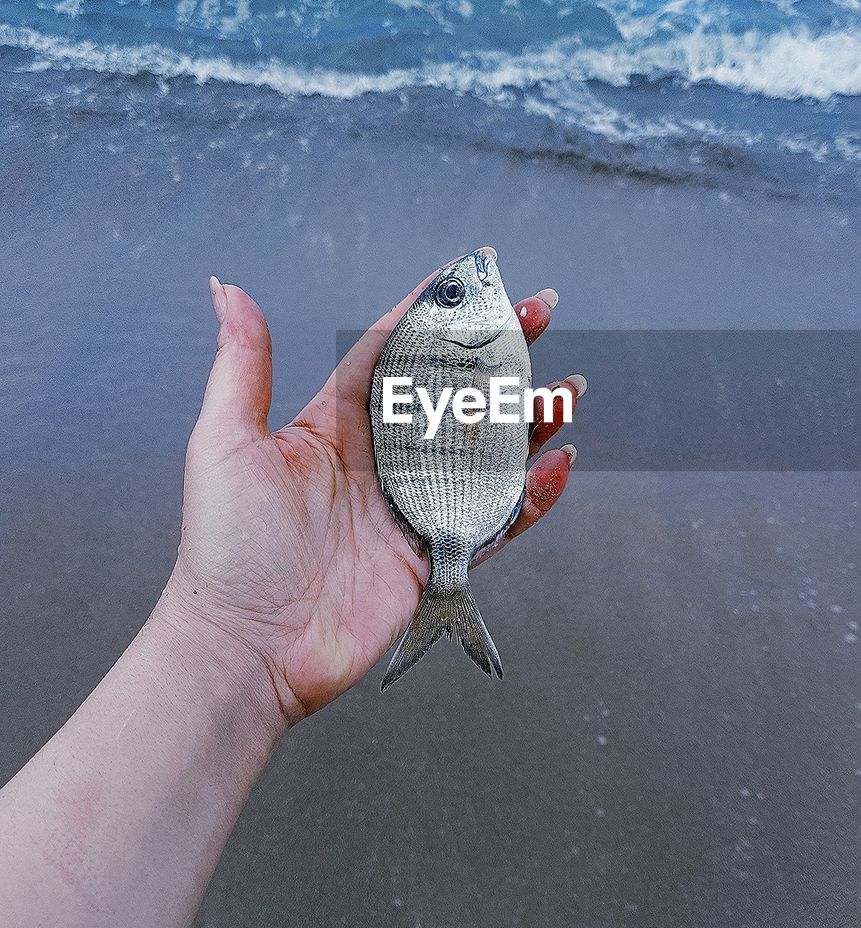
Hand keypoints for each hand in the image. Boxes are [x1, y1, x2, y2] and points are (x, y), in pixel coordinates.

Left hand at [156, 264, 582, 725]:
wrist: (247, 649)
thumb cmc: (227, 548)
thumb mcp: (226, 442)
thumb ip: (241, 364)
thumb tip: (225, 289)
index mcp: (334, 425)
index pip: (393, 353)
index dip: (432, 314)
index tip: (469, 277)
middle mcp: (379, 461)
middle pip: (454, 395)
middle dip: (499, 354)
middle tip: (540, 314)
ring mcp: (411, 509)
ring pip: (486, 453)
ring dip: (529, 420)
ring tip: (567, 390)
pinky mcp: (434, 557)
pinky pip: (495, 520)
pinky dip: (533, 497)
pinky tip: (559, 465)